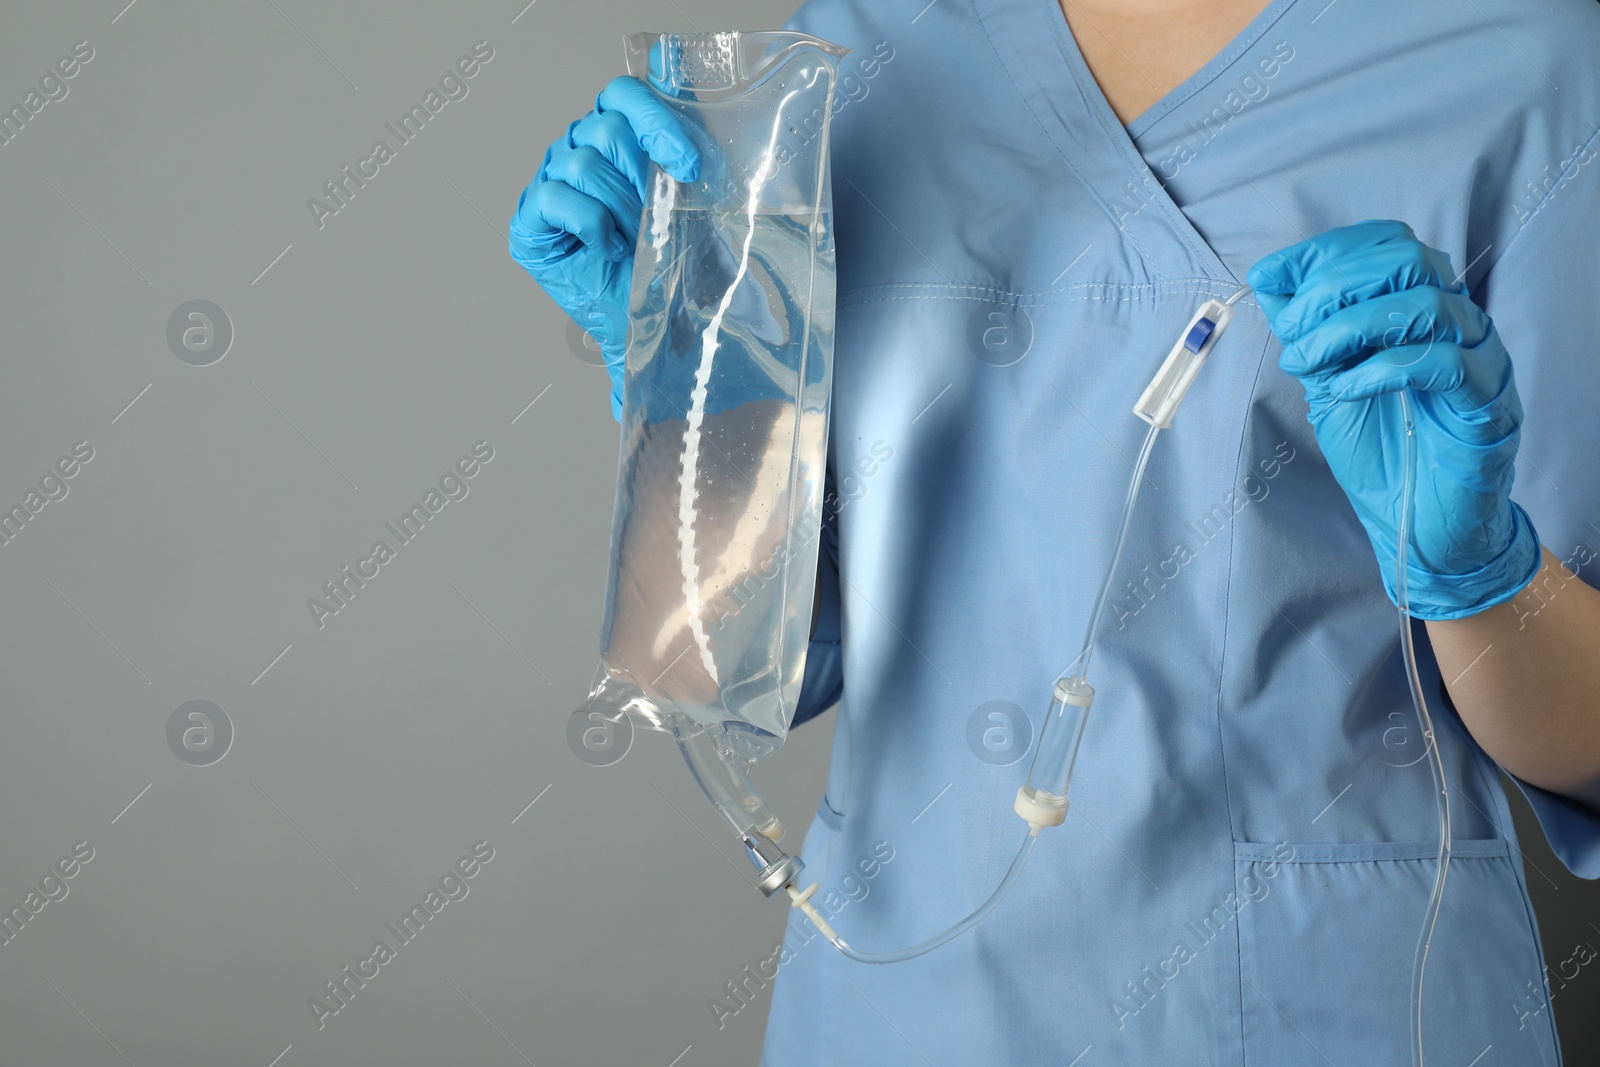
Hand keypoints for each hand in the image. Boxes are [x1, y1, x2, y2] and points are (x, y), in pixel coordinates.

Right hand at [508, 76, 700, 420]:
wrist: (659, 321)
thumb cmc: (672, 258)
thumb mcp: (693, 193)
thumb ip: (682, 135)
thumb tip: (670, 60)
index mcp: (614, 135)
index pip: (623, 94)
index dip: (656, 120)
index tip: (689, 165)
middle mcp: (576, 149)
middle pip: (605, 131)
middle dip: (642, 179)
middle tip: (657, 217)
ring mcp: (549, 182)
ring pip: (583, 165)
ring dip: (622, 208)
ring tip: (636, 239)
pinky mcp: (530, 222)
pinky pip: (557, 198)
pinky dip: (593, 225)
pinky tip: (609, 247)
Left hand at [1247, 219, 1541, 619]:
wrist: (1418, 525)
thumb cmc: (1383, 450)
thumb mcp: (1328, 382)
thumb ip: (1307, 332)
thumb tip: (1268, 281)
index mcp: (1421, 308)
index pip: (1387, 245)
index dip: (1325, 252)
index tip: (1271, 276)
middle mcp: (1458, 322)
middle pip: (1408, 260)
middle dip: (1335, 285)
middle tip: (1292, 327)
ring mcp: (1480, 358)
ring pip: (1426, 304)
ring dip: (1350, 326)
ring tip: (1307, 360)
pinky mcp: (1488, 403)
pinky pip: (1445, 362)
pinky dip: (1383, 367)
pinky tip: (1345, 388)